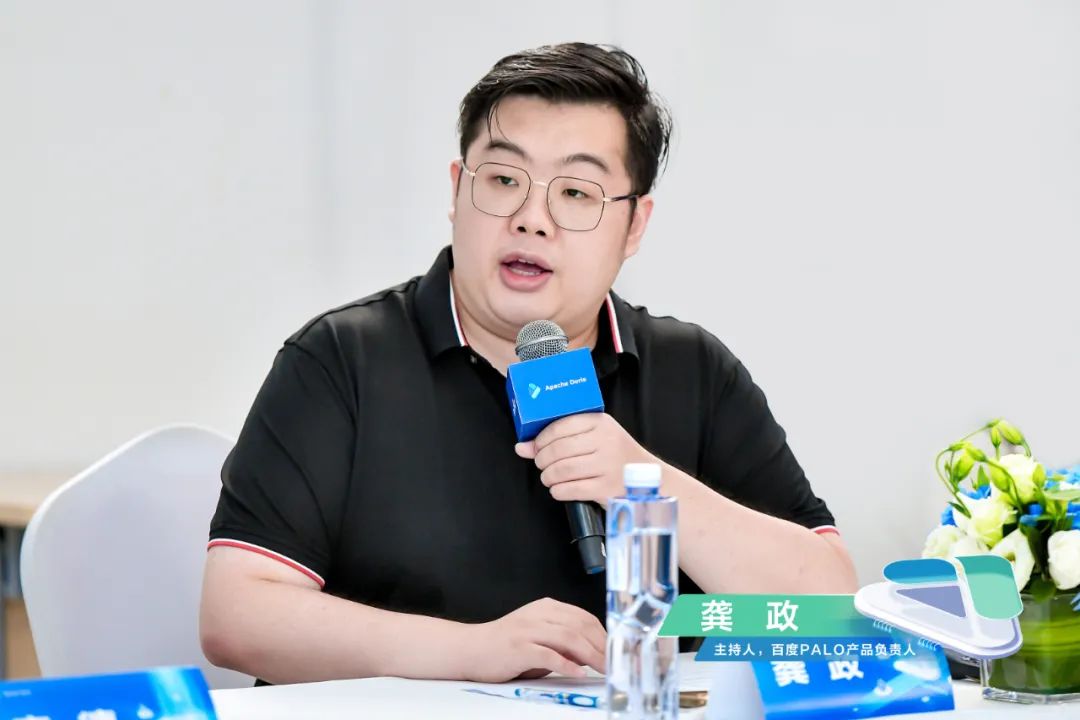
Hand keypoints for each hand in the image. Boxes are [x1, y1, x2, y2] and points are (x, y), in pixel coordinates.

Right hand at [458, 598, 605, 681]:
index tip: (615, 650)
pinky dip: (566, 663)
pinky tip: (578, 672)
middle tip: (614, 662)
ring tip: (603, 668)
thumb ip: (562, 640)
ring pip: (568, 637)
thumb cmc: (505, 646)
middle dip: (601, 645)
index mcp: (546, 608)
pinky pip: (547, 654)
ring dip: (590, 655)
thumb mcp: (538, 635)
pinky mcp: (518, 647)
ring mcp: (527, 629)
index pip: (583, 617)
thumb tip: (591, 652)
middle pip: (579, 626)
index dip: (602, 634)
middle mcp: (538, 614)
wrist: (470, 649)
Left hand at [515, 413, 656, 508]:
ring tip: (549, 478)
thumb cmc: (615, 455)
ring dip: (548, 476)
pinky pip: (572, 489)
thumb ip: (559, 439)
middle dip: (542, 460)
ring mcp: (607, 465)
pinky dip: (558, 491)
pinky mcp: (606, 488)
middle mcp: (605, 441)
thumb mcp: (594, 438)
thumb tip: (521, 447)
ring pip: (562, 470)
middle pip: (558, 450)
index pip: (560, 426)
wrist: (648, 477)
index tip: (536, 448)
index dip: (541, 439)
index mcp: (601, 423)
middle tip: (542, 465)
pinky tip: (559, 489)